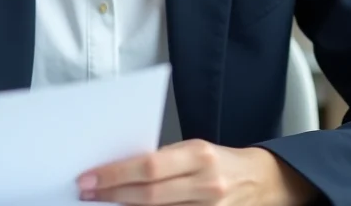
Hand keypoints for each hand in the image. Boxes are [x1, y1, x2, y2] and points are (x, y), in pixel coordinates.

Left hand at [76, 141, 317, 204]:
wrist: (263, 181)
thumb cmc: (222, 161)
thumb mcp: (196, 149)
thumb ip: (164, 159)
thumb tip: (121, 169)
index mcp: (200, 155)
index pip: (149, 166)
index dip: (116, 174)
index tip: (89, 177)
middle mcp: (206, 184)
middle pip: (150, 195)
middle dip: (113, 195)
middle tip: (87, 193)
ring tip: (103, 204)